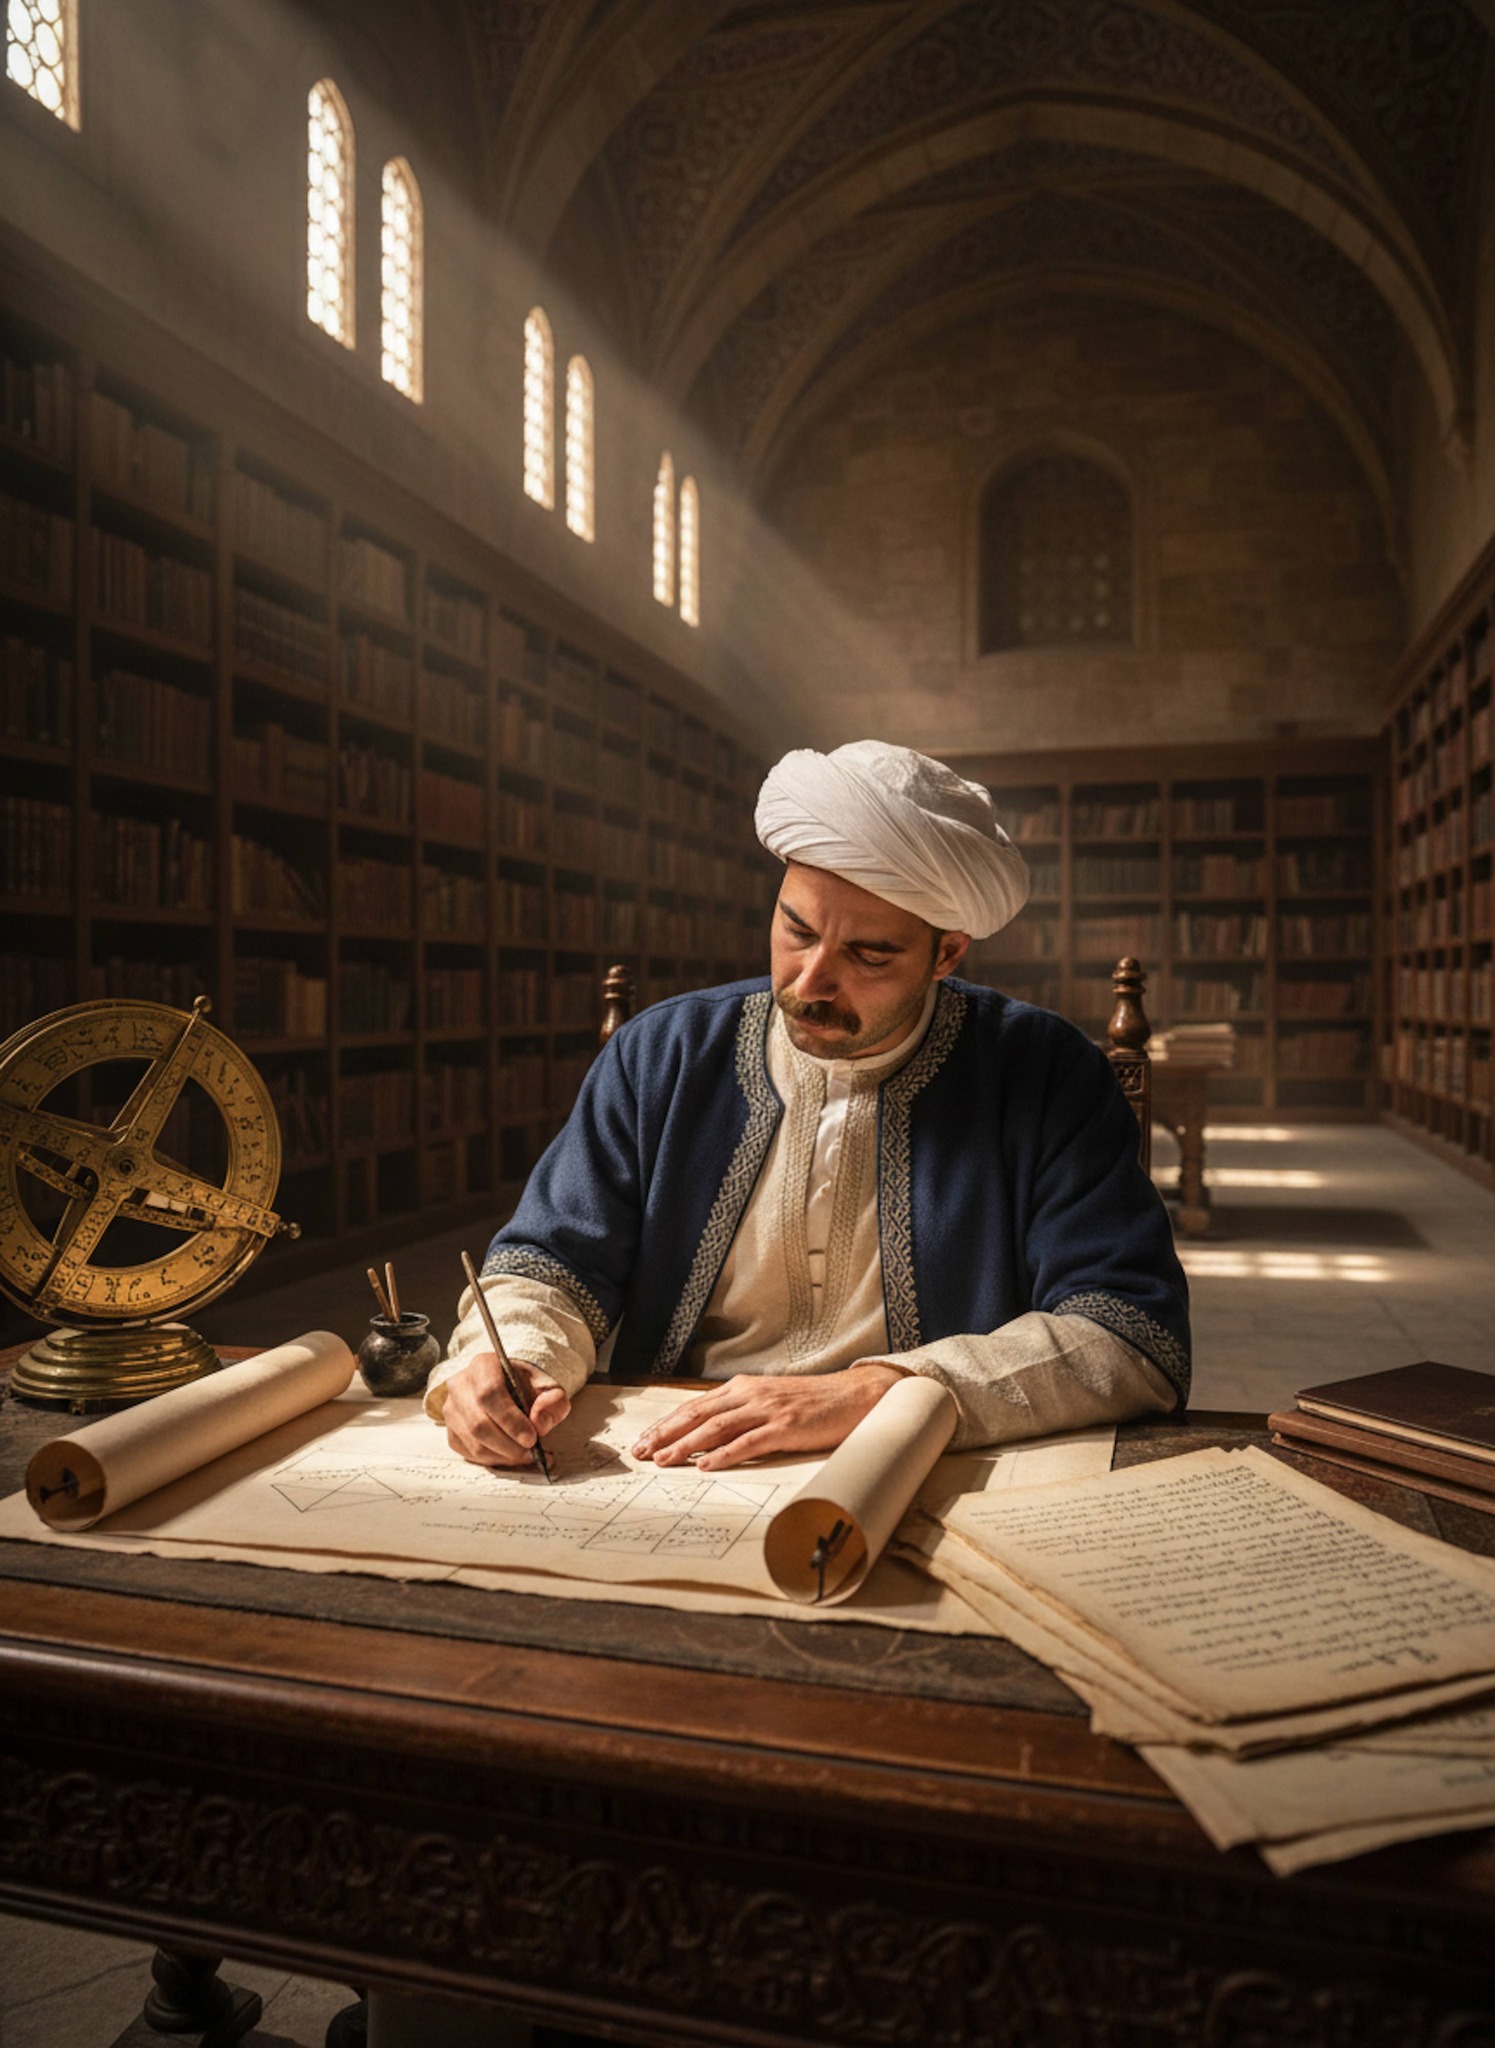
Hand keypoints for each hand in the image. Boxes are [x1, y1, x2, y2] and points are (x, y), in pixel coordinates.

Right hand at [443, 1352, 569, 1468]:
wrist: (513, 1388)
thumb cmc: (529, 1387)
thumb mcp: (550, 1387)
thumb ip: (553, 1402)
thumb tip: (540, 1424)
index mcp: (484, 1365)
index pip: (489, 1393)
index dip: (510, 1420)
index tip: (531, 1438)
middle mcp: (461, 1385)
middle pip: (478, 1422)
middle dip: (508, 1444)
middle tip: (531, 1453)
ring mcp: (451, 1409)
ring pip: (472, 1441)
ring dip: (502, 1455)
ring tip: (526, 1456)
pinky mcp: (451, 1430)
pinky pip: (468, 1452)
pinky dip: (492, 1460)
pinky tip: (511, 1456)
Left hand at [630, 1364, 906, 1470]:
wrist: (855, 1396)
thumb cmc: (812, 1403)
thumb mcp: (770, 1402)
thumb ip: (742, 1414)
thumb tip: (709, 1438)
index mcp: (743, 1388)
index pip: (695, 1406)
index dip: (666, 1424)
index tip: (643, 1440)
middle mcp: (750, 1394)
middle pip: (697, 1414)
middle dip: (665, 1434)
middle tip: (639, 1452)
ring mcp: (767, 1409)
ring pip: (716, 1428)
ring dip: (686, 1445)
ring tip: (662, 1460)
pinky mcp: (786, 1426)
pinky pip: (749, 1442)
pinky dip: (725, 1454)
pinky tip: (706, 1465)